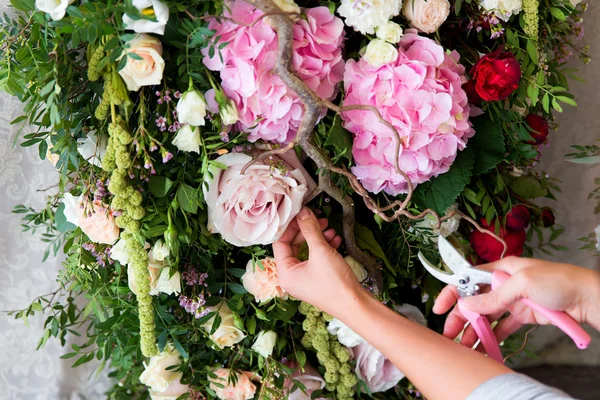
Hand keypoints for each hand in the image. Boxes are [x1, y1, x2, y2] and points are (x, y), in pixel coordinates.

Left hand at [273, 207, 361, 316]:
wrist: (356, 305)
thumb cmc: (334, 282)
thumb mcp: (321, 251)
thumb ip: (310, 229)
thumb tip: (303, 211)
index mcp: (285, 273)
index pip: (279, 243)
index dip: (290, 226)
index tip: (301, 212)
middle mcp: (292, 277)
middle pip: (293, 246)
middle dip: (307, 231)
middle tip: (318, 218)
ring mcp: (305, 278)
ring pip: (307, 251)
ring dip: (318, 238)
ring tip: (330, 229)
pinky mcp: (318, 279)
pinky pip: (316, 258)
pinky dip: (324, 247)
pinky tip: (336, 240)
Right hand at [433, 256, 599, 348]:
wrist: (587, 298)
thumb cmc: (558, 280)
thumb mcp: (522, 283)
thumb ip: (494, 295)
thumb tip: (469, 304)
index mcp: (500, 269)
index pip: (468, 279)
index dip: (451, 292)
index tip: (439, 307)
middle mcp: (503, 284)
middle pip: (474, 301)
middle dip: (460, 317)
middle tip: (449, 334)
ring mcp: (512, 300)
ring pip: (486, 316)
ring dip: (474, 330)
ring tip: (465, 346)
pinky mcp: (523, 315)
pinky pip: (502, 327)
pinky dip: (493, 336)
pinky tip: (484, 346)